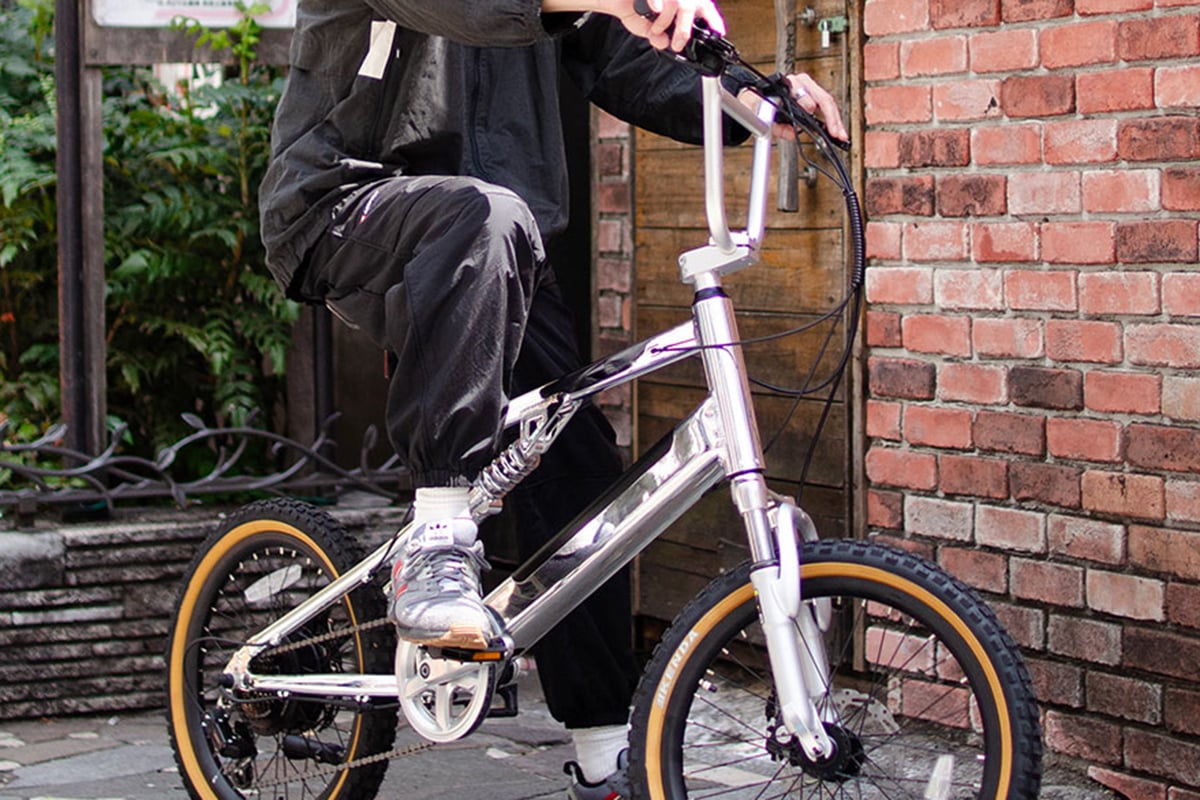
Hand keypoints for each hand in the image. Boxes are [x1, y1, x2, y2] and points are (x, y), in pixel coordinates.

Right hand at [542, 0, 725, 51]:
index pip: (704, 8)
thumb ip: (655, 35)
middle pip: (692, 8)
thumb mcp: (645, 26)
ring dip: (665, 22)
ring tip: (655, 28)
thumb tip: (663, 44)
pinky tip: (650, 10)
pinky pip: (660, 0)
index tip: (719, 34)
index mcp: (680, 0)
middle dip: (685, 31)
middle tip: (677, 44)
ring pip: (677, 5)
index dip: (713, 21)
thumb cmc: (630, 6)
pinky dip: (656, 7)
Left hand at [739, 72, 847, 142]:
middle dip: (831, 117)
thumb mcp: (762, 113)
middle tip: (836, 133)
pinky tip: (837, 130)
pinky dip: (833, 120)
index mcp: (789, 84)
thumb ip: (776, 124)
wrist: (756, 98)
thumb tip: (792, 133)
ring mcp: (809, 89)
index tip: (815, 121)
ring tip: (841, 134)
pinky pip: (827, 107)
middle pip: (823, 98)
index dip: (810, 108)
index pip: (805, 96)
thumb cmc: (758, 103)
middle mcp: (802, 83)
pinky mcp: (813, 97)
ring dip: (836, 120)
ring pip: (828, 103)